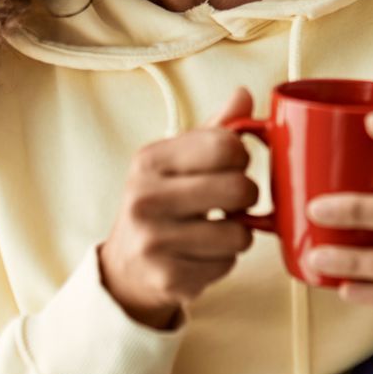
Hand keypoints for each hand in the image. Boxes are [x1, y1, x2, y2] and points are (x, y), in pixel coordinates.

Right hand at [99, 87, 256, 328]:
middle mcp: (145, 199)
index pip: (224, 145)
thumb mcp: (178, 160)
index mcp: (149, 160)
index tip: (232, 163)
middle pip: (238, 188)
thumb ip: (214, 129)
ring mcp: (154, 242)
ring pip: (239, 232)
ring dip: (238, 232)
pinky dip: (224, 260)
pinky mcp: (169, 279)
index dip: (241, 155)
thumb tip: (244, 94)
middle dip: (246, 195)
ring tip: (215, 227)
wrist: (126, 266)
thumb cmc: (162, 202)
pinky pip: (228, 264)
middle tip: (232, 199)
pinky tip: (202, 253)